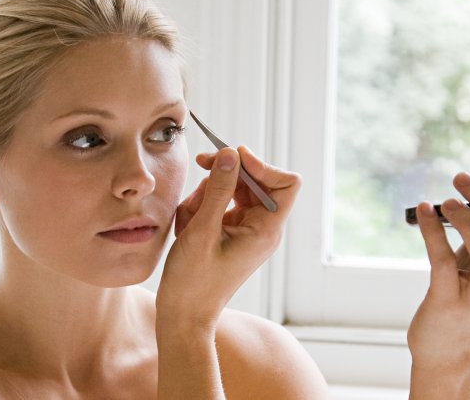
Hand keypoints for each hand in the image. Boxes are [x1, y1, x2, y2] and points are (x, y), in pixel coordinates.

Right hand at [156, 146, 300, 329]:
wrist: (183, 315)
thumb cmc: (193, 282)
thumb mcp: (201, 230)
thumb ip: (217, 189)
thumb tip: (230, 154)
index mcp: (266, 230)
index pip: (286, 182)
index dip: (263, 165)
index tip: (233, 157)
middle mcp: (261, 228)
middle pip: (255, 181)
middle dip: (225, 176)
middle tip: (201, 164)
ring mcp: (245, 230)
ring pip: (232, 190)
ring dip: (207, 194)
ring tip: (188, 218)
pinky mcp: (229, 233)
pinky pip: (219, 204)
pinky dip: (201, 207)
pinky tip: (186, 225)